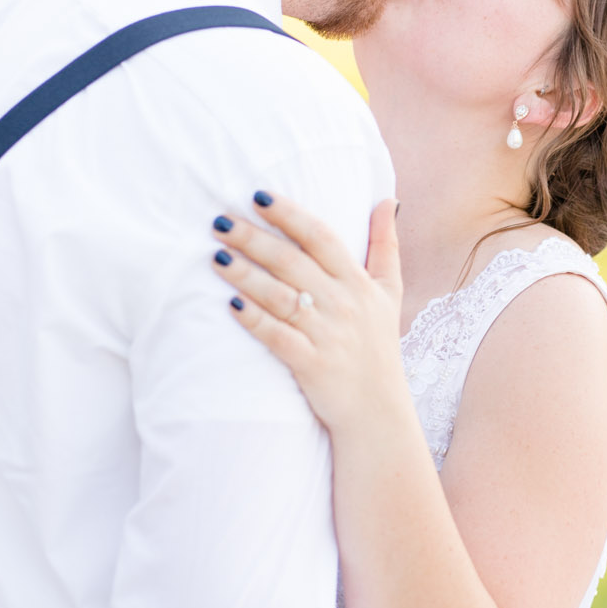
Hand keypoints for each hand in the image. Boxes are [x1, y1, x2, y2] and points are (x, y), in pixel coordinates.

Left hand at [212, 193, 405, 430]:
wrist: (379, 412)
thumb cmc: (378, 346)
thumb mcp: (390, 291)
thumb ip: (386, 244)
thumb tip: (386, 199)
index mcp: (357, 282)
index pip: (321, 237)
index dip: (290, 214)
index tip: (258, 196)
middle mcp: (342, 303)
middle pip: (293, 262)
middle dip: (255, 239)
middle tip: (220, 221)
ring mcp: (327, 334)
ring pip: (281, 296)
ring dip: (246, 275)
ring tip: (216, 256)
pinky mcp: (311, 364)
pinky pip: (278, 337)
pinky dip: (255, 320)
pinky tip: (230, 305)